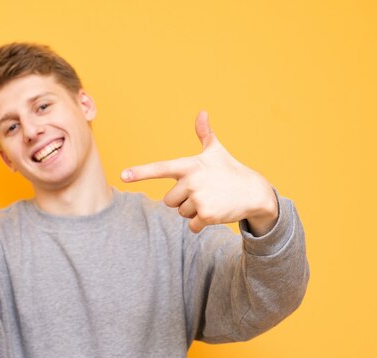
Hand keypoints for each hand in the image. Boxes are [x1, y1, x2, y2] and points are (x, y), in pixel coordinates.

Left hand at [121, 111, 277, 234]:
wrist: (254, 192)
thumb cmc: (230, 170)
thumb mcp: (216, 152)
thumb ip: (205, 134)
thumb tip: (202, 112)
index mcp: (190, 165)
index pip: (160, 168)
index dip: (140, 172)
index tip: (123, 175)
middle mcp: (191, 180)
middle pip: (169, 200)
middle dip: (183, 200)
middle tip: (203, 193)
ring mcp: (198, 198)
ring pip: (180, 213)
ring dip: (193, 212)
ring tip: (211, 200)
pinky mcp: (206, 214)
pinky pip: (191, 225)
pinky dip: (201, 223)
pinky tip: (216, 212)